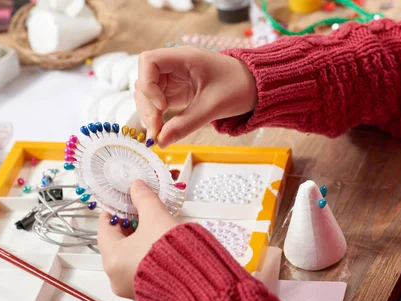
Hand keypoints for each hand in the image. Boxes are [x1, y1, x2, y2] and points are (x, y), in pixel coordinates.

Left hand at [97, 180, 179, 298]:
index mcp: (112, 259)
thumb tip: (137, 186)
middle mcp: (116, 278)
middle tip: (143, 212)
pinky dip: (146, 258)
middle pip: (116, 243)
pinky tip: (161, 247)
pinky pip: (140, 271)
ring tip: (155, 228)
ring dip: (139, 241)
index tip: (125, 201)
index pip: (104, 227)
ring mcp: (131, 289)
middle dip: (130, 226)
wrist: (198, 282)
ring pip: (129, 258)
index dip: (115, 210)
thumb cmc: (172, 252)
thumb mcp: (157, 217)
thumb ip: (144, 199)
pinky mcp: (147, 296)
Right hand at [135, 46, 257, 147]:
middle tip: (156, 131)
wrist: (256, 87)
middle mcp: (175, 66)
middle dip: (147, 107)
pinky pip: (158, 103)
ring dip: (149, 114)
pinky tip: (162, 132)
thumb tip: (161, 142)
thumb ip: (186, 124)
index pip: (148, 61)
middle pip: (145, 81)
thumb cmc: (239, 88)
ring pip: (148, 94)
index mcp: (184, 58)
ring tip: (159, 134)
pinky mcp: (177, 92)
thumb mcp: (213, 107)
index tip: (162, 106)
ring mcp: (174, 79)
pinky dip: (157, 117)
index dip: (148, 84)